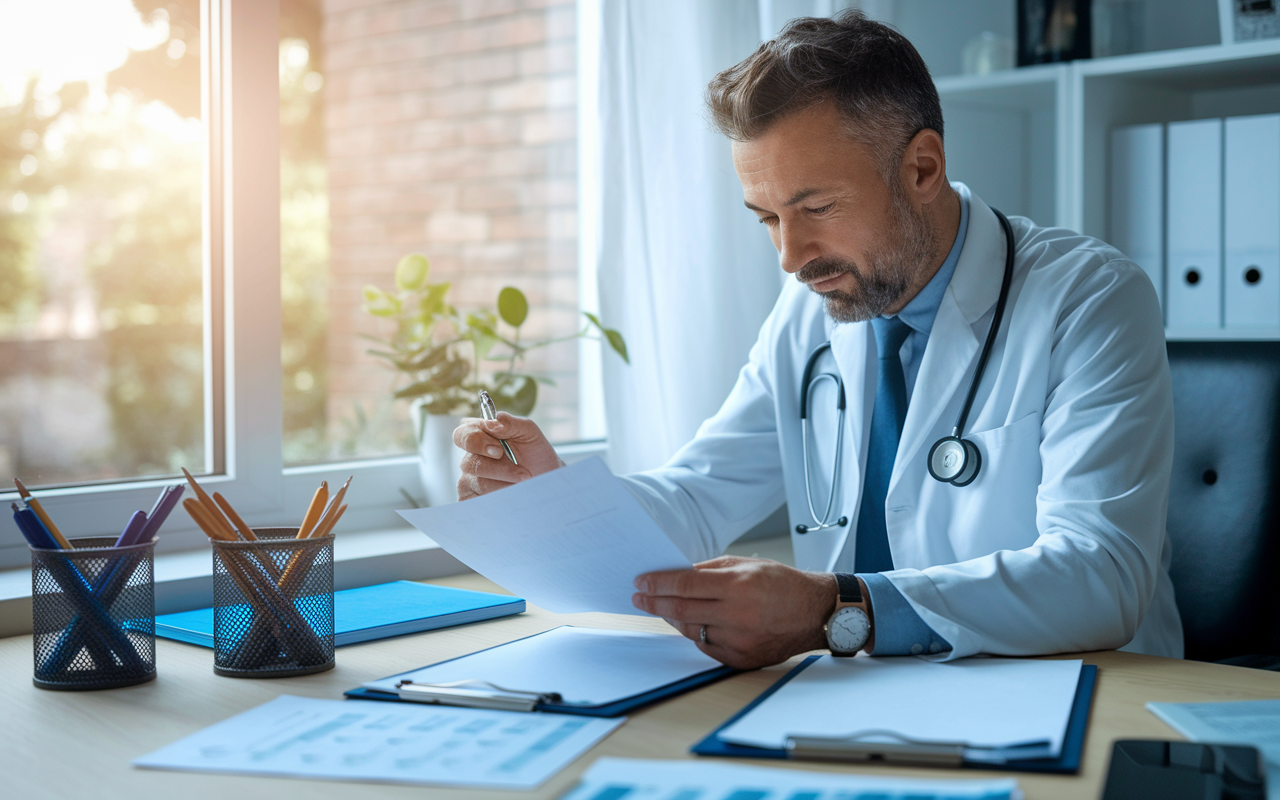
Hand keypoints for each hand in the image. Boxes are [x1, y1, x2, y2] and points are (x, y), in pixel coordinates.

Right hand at [452, 413, 562, 499]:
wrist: (545, 477)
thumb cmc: (534, 451)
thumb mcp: (528, 431)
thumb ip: (510, 422)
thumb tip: (493, 422)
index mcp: (478, 434)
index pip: (462, 435)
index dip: (477, 442)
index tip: (498, 450)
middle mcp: (470, 456)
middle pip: (469, 463)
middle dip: (499, 469)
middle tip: (523, 473)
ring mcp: (469, 479)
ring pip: (478, 484)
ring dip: (505, 485)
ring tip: (523, 483)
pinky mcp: (472, 498)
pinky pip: (475, 503)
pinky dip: (496, 501)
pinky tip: (510, 497)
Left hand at [631, 556, 836, 669]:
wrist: (814, 613)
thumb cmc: (782, 584)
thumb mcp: (747, 564)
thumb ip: (710, 570)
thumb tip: (676, 575)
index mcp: (738, 586)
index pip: (684, 585)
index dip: (658, 583)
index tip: (641, 582)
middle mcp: (737, 615)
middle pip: (681, 610)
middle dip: (655, 602)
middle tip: (640, 597)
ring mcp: (739, 641)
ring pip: (691, 630)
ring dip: (674, 618)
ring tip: (665, 607)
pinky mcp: (741, 659)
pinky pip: (706, 646)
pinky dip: (697, 633)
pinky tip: (696, 622)